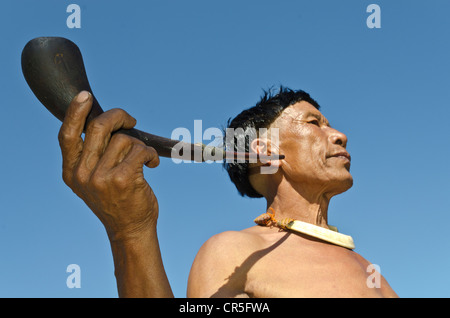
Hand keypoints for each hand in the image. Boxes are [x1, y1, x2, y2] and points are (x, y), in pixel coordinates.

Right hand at [58, 91, 159, 241]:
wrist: (130, 230)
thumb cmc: (117, 201)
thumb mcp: (95, 181)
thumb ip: (94, 156)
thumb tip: (108, 122)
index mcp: (71, 172)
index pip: (67, 135)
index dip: (75, 112)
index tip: (85, 96)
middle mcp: (82, 174)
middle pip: (98, 127)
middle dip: (118, 117)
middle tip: (131, 120)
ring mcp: (101, 178)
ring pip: (124, 139)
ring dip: (139, 145)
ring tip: (144, 159)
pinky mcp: (123, 179)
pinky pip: (140, 150)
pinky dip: (150, 154)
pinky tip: (153, 164)